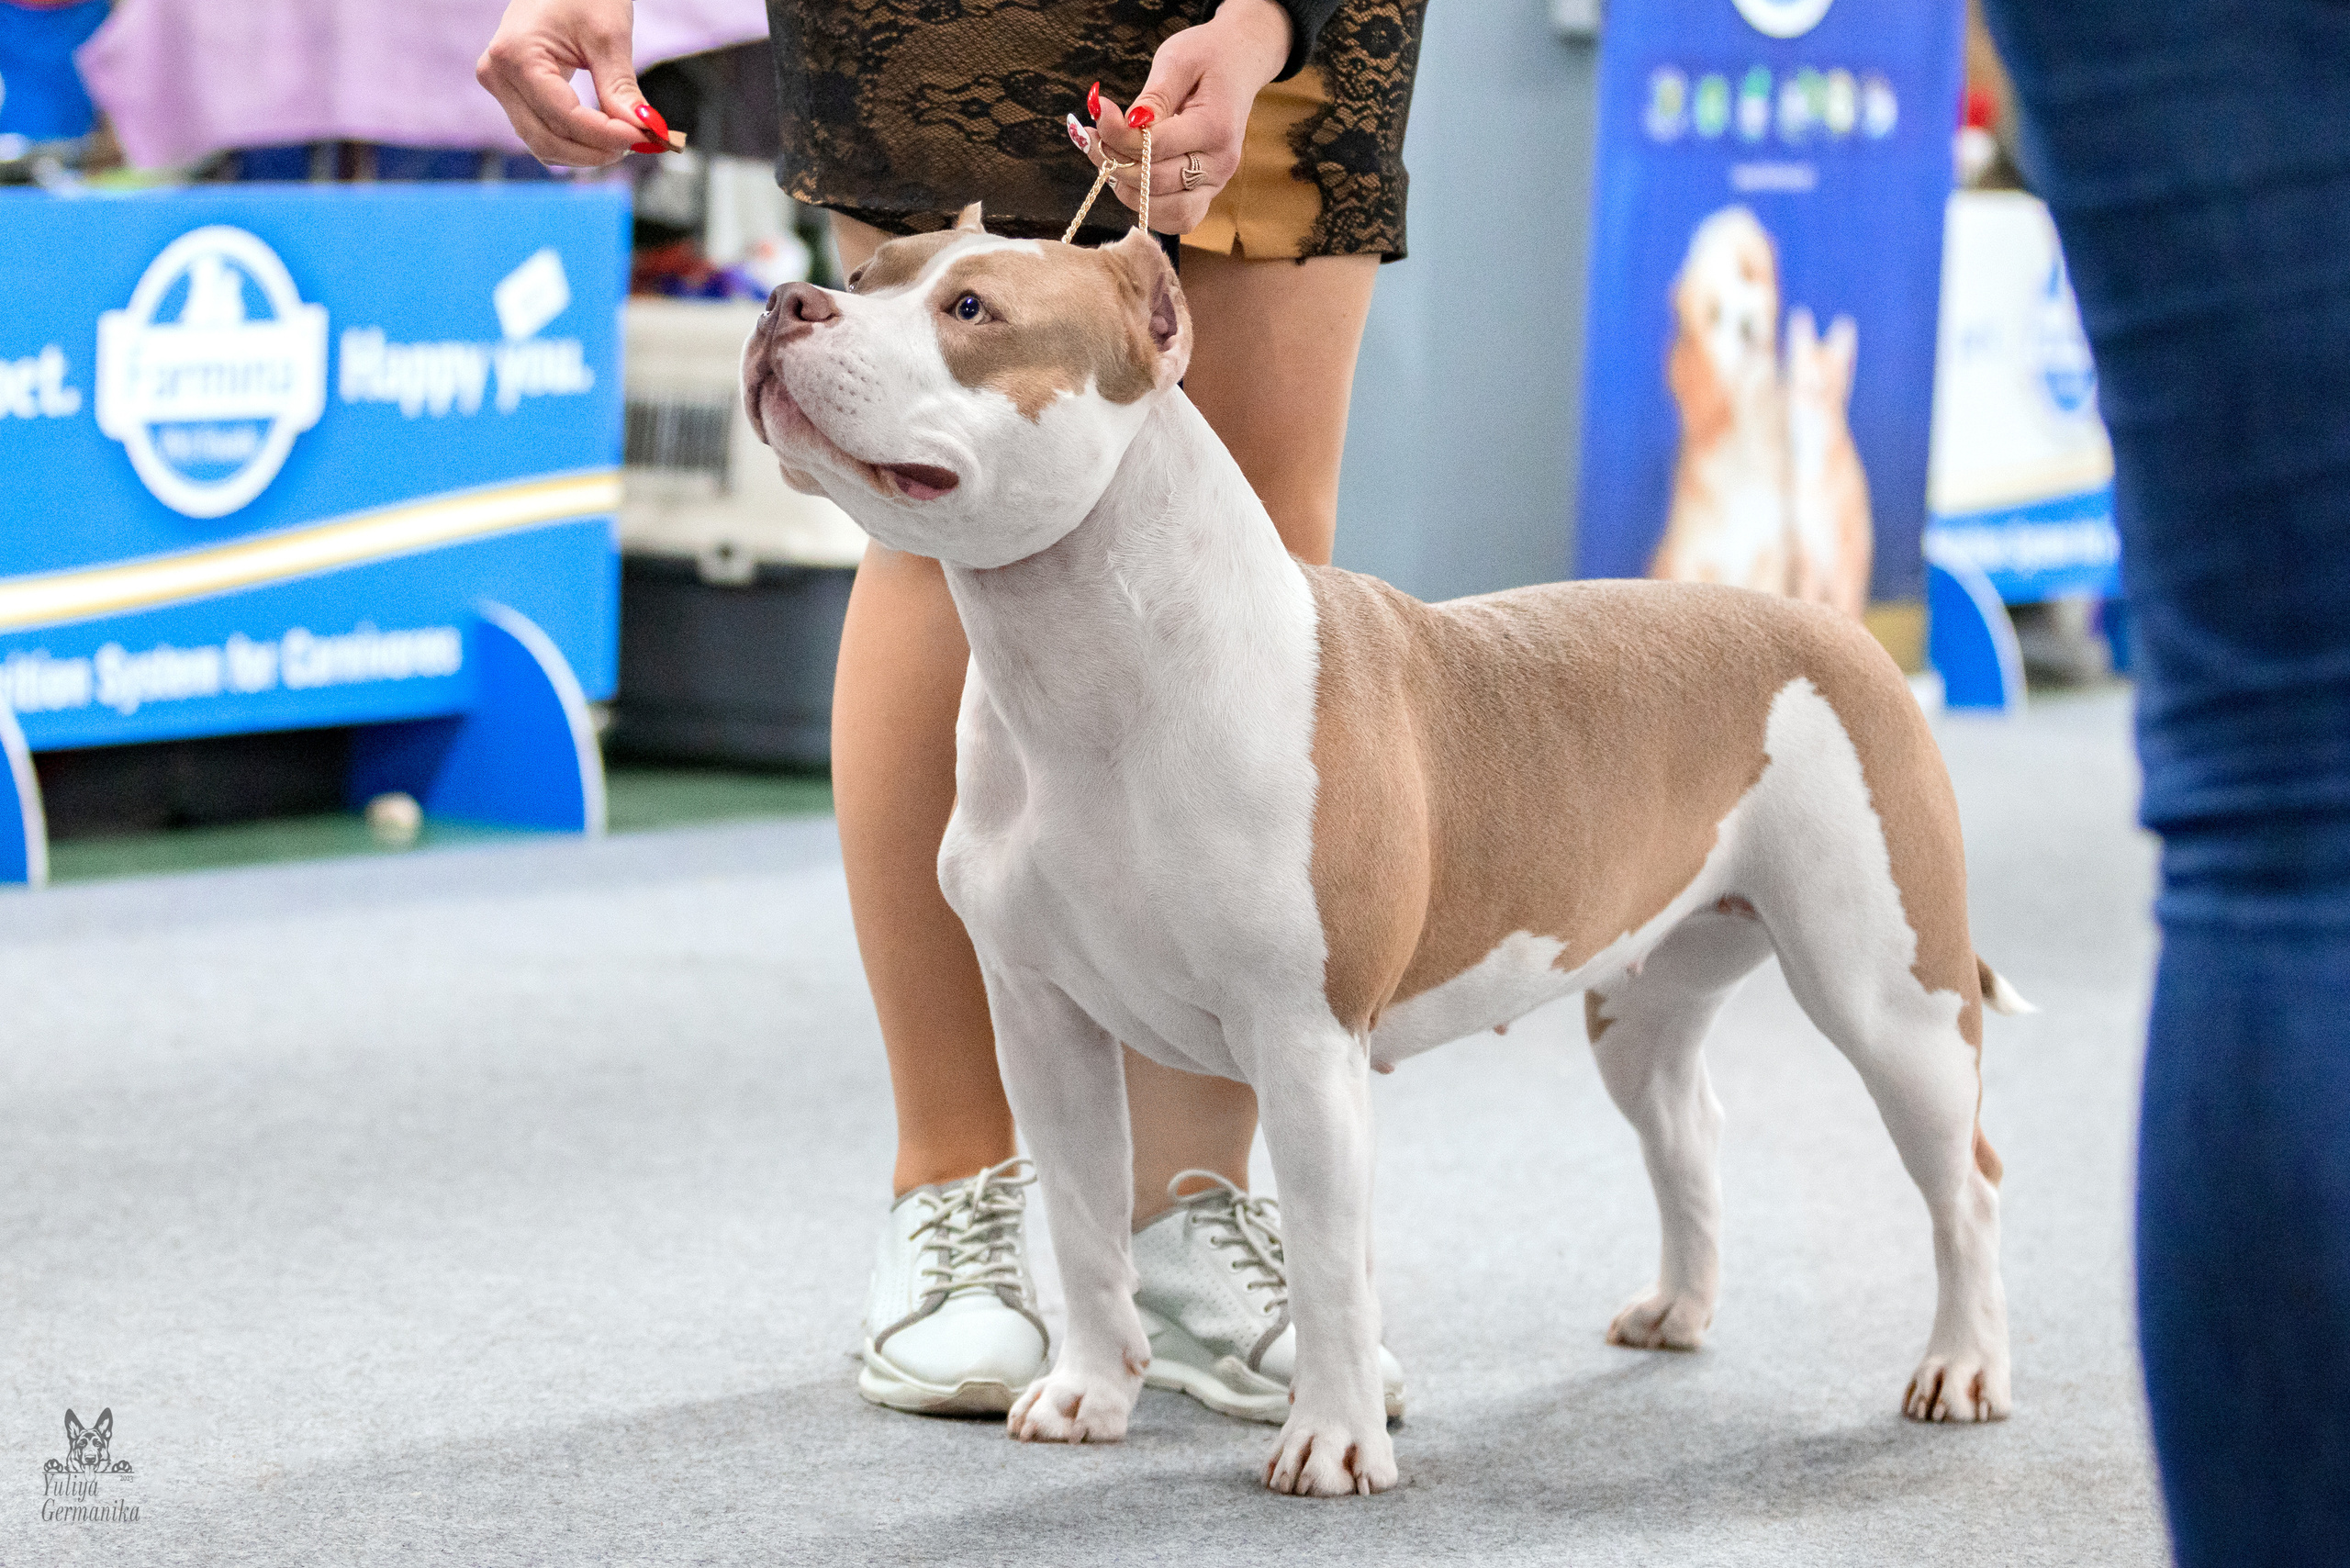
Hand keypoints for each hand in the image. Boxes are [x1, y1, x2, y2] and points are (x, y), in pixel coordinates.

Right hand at [476, 0, 658, 167]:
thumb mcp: (608, 36)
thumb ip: (620, 89)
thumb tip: (643, 131)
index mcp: (516, 56)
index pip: (563, 117)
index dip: (606, 135)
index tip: (644, 138)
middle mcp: (498, 75)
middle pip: (547, 139)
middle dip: (595, 151)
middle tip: (639, 145)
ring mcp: (501, 86)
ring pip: (543, 143)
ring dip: (585, 152)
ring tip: (625, 141)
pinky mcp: (512, 92)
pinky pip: (541, 131)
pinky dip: (574, 142)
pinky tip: (605, 137)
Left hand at [1087, 0, 1291, 234]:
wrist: (1240, 63)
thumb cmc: (1207, 57)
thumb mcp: (1177, 62)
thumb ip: (1152, 98)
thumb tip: (1123, 125)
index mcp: (1215, 127)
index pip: (1155, 146)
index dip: (1117, 135)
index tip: (1095, 113)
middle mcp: (1220, 163)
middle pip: (1154, 182)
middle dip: (1114, 162)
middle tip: (1090, 137)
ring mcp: (1216, 183)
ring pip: (1163, 211)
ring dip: (1127, 190)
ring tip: (1109, 158)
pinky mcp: (1207, 193)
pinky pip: (1175, 219)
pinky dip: (1147, 206)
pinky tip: (1129, 178)